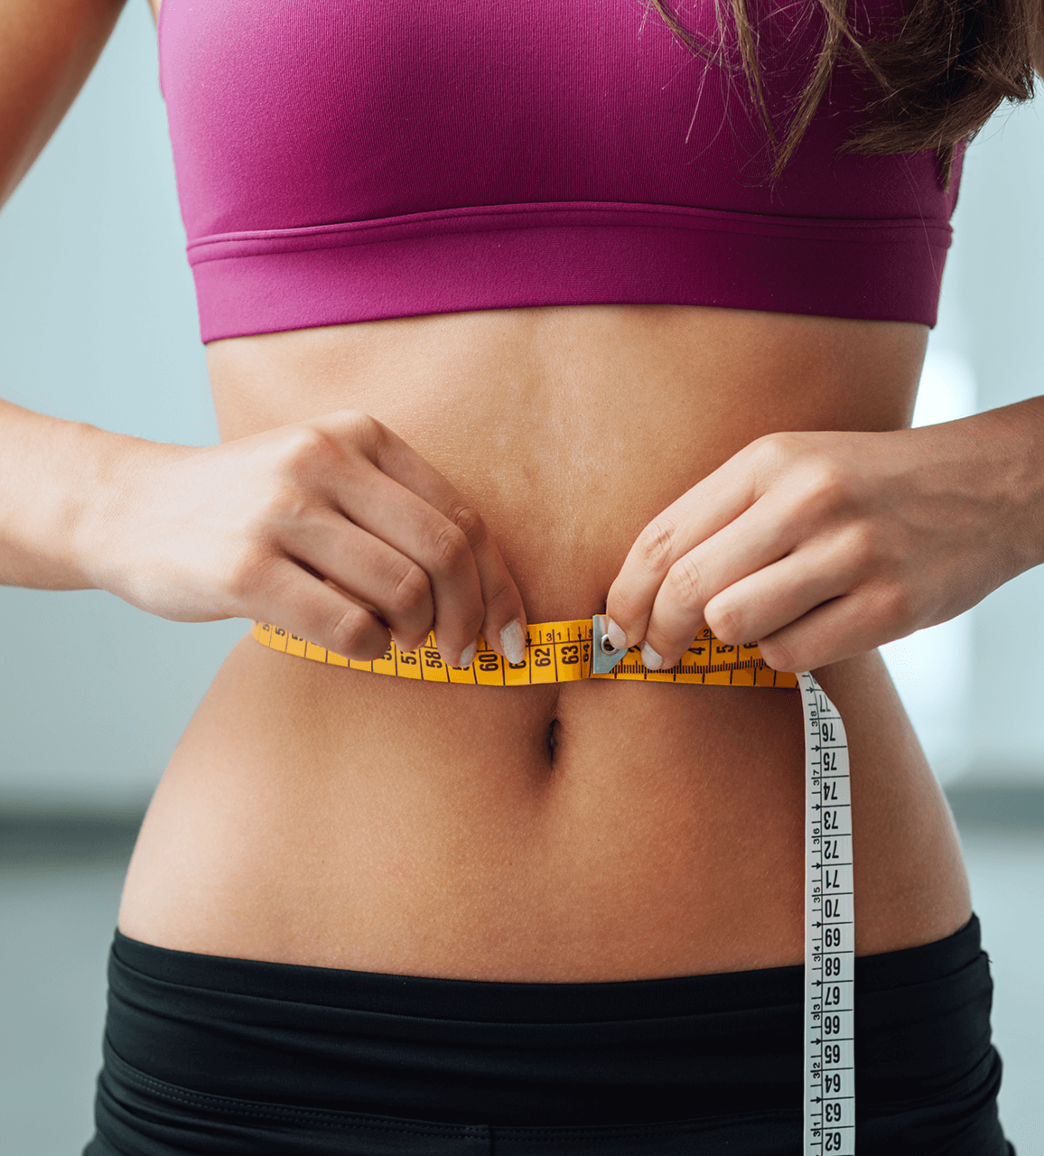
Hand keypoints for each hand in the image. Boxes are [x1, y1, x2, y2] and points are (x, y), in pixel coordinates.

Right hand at [86, 410, 527, 666]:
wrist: (128, 506)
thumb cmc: (245, 507)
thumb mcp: (322, 478)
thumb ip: (394, 515)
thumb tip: (483, 595)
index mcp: (359, 436)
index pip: (463, 517)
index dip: (501, 585)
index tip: (512, 633)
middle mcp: (325, 461)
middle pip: (446, 553)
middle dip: (472, 617)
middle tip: (464, 653)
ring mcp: (282, 511)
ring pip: (403, 591)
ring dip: (416, 634)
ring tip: (398, 641)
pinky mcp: (246, 567)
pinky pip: (348, 625)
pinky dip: (369, 648)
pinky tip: (356, 642)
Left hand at [605, 413, 1042, 671]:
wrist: (987, 486)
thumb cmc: (868, 486)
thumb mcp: (793, 469)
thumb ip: (722, 518)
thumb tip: (645, 590)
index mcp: (769, 460)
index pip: (664, 536)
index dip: (625, 592)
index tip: (615, 626)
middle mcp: (807, 499)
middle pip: (687, 586)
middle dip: (656, 631)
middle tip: (655, 652)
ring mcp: (851, 552)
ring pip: (732, 623)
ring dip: (729, 637)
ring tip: (756, 622)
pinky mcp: (888, 606)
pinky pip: (791, 653)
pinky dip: (784, 652)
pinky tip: (808, 628)